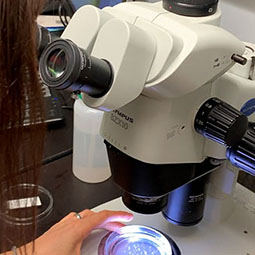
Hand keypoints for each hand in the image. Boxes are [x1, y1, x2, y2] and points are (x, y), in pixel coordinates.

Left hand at [18, 209, 132, 254]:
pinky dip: (85, 221)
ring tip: (104, 227)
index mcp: (79, 228)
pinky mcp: (57, 229)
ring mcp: (63, 225)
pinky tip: (83, 230)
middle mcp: (71, 223)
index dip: (118, 215)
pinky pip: (75, 219)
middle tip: (120, 226)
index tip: (127, 216)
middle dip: (110, 219)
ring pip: (85, 215)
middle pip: (96, 215)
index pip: (103, 216)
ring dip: (98, 219)